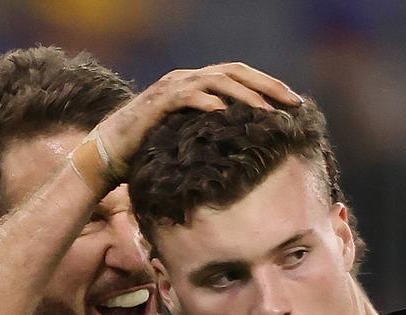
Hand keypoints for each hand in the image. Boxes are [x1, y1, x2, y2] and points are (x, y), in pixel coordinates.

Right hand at [93, 62, 300, 179]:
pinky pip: (186, 97)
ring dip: (244, 94)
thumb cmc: (154, 148)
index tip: (295, 102)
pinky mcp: (157, 103)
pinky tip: (223, 111)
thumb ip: (217, 132)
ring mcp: (172, 88)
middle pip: (235, 71)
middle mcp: (188, 79)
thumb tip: (253, 145)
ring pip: (216, 80)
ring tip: (267, 112)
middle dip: (268, 85)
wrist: (110, 152)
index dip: (270, 86)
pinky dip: (206, 101)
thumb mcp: (193, 137)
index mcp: (199, 84)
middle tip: (293, 102)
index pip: (241, 76)